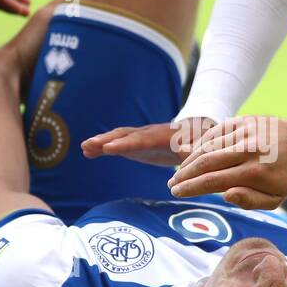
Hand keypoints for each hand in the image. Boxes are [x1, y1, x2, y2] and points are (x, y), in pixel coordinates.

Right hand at [81, 118, 215, 166]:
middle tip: (90, 145)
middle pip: (126, 136)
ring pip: (119, 138)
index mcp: (164, 136)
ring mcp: (140, 138)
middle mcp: (149, 134)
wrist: (197, 133)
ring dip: (101, 142)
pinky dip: (103, 148)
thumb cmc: (200, 142)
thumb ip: (193, 150)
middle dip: (108, 140)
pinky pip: (117, 145)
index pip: (143, 140)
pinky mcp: (136, 145)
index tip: (109, 148)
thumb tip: (187, 153)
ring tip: (84, 148)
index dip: (126, 144)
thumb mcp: (201, 147)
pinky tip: (87, 153)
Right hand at [166, 117, 286, 209]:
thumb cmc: (286, 178)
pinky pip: (216, 132)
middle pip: (206, 162)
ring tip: (179, 172)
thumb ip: (249, 201)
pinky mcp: (244, 121)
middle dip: (185, 174)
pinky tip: (192, 154)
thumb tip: (225, 195)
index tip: (176, 192)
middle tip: (172, 183)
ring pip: (208, 145)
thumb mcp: (274, 199)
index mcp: (255, 172)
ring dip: (190, 159)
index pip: (213, 181)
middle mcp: (249, 149)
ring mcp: (246, 132)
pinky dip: (201, 143)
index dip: (191, 187)